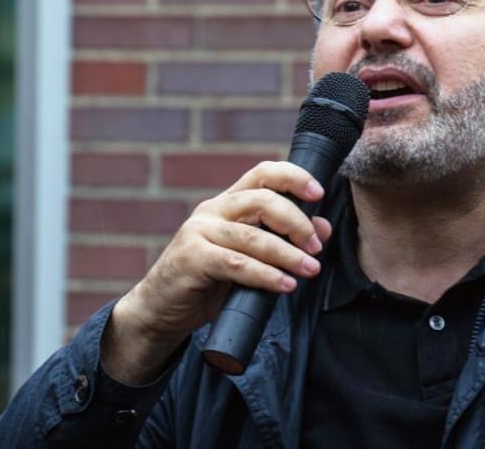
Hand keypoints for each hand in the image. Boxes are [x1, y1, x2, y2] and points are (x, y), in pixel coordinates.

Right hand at [102, 161, 330, 382]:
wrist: (161, 310)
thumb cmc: (209, 282)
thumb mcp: (250, 258)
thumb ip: (281, 240)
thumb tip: (323, 228)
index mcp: (228, 204)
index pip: (263, 174)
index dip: (293, 177)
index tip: (318, 193)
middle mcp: (212, 210)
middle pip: (263, 200)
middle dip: (297, 222)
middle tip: (316, 246)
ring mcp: (198, 232)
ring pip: (253, 236)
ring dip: (288, 254)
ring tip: (310, 269)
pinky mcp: (191, 258)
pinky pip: (237, 264)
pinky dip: (266, 275)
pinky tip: (285, 285)